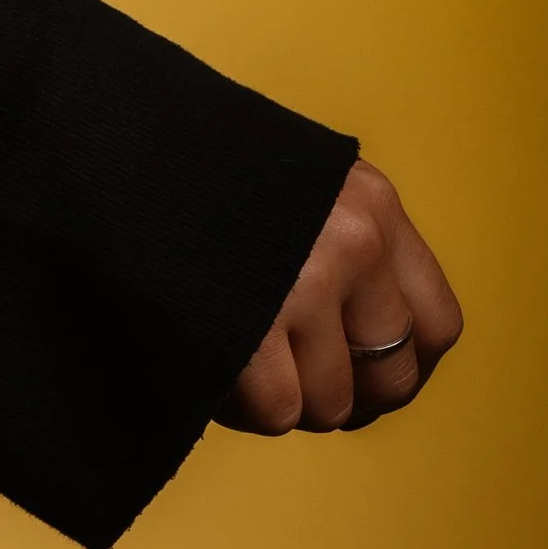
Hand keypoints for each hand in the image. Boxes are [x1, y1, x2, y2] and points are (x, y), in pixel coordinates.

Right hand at [220, 156, 461, 436]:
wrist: (110, 138)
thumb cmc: (194, 170)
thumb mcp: (295, 187)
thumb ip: (341, 246)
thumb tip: (366, 355)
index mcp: (372, 204)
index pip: (437, 325)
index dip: (400, 367)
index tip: (360, 376)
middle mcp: (354, 242)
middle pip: (389, 379)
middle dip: (339, 395)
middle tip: (289, 378)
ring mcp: (303, 283)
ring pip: (327, 404)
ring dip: (283, 400)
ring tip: (238, 359)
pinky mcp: (249, 323)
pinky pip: (274, 410)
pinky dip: (241, 407)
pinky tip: (214, 365)